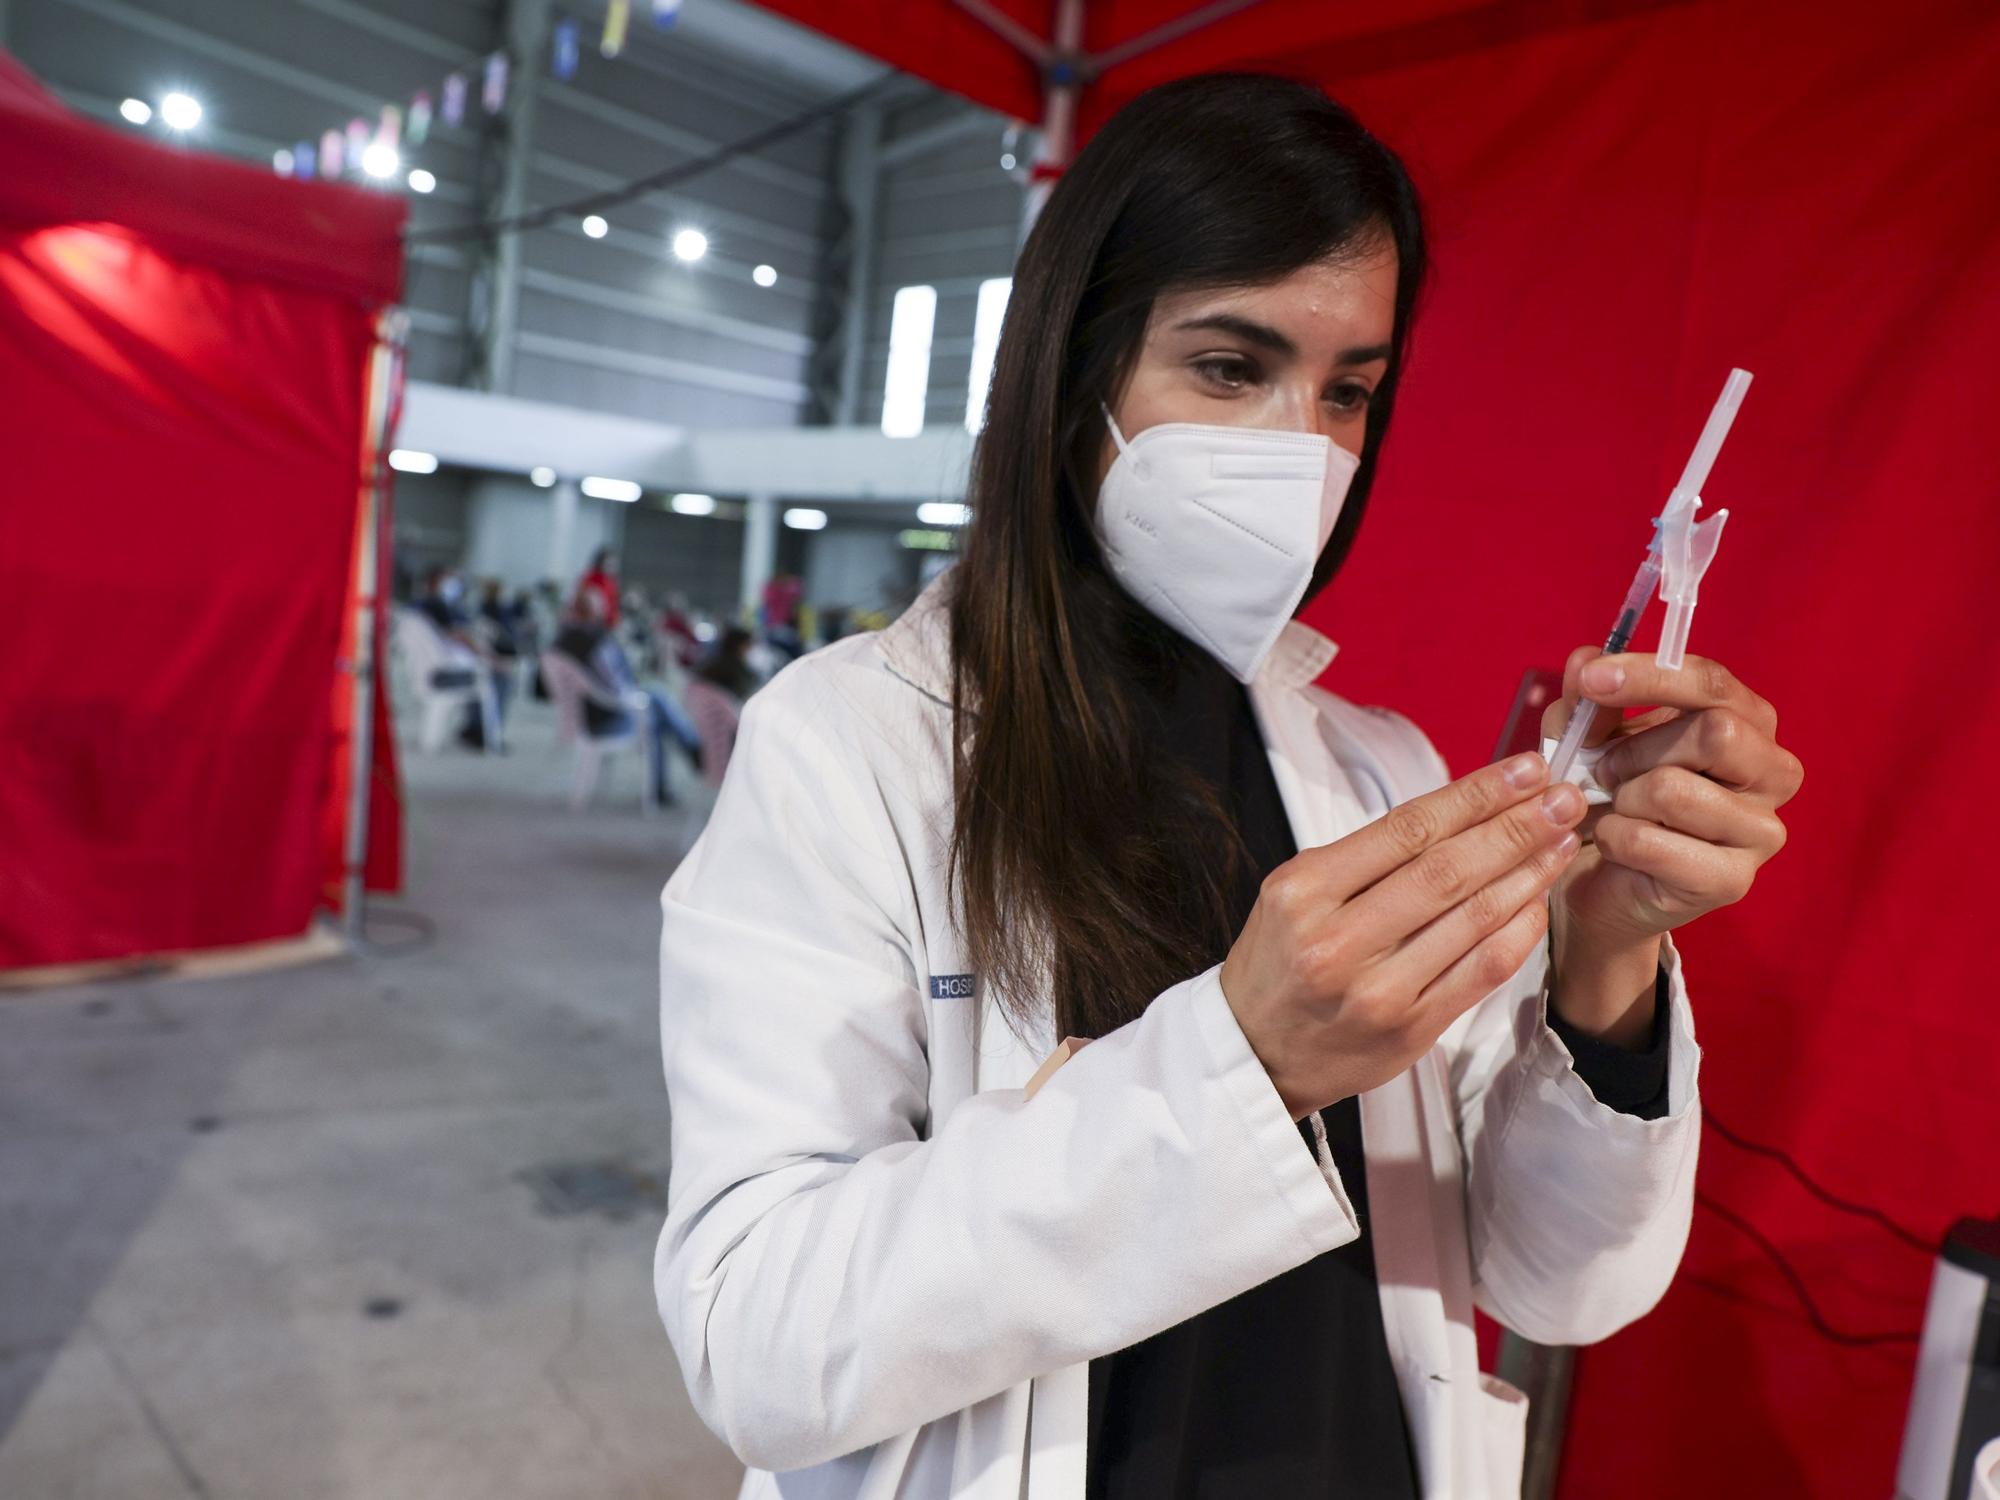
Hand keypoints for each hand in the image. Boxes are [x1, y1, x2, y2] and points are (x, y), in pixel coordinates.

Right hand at [1219, 753, 1587, 1119]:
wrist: (1256, 1050)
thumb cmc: (1281, 959)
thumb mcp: (1297, 891)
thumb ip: (1369, 857)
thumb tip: (1464, 810)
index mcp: (1304, 891)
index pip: (1406, 829)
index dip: (1475, 796)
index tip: (1524, 771)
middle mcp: (1338, 940)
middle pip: (1446, 870)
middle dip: (1516, 827)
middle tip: (1564, 797)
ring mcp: (1377, 990)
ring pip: (1473, 918)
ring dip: (1528, 873)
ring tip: (1562, 838)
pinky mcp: (1411, 1030)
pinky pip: (1482, 971)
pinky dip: (1519, 932)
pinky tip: (1538, 901)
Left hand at [1541, 646, 1803, 962]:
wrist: (1600, 881)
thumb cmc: (1607, 796)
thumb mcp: (1588, 737)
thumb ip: (1589, 700)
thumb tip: (1584, 658)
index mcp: (1748, 722)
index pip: (1714, 683)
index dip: (1651, 675)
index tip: (1593, 679)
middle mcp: (1772, 771)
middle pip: (1715, 731)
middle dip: (1636, 749)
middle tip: (1605, 771)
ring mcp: (1761, 831)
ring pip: (1675, 789)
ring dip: (1622, 797)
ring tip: (1614, 810)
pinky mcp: (1732, 880)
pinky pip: (1651, 842)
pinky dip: (1614, 838)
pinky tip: (1616, 845)